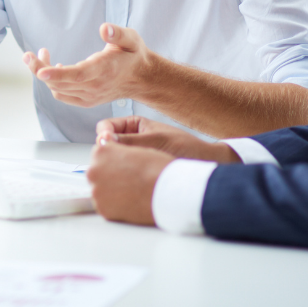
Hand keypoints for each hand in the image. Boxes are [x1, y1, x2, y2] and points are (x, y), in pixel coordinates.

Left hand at [22, 24, 148, 107]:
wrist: (141, 79)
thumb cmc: (132, 55)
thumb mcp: (131, 39)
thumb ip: (118, 33)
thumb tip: (104, 28)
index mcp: (104, 69)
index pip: (78, 75)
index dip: (57, 74)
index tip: (40, 71)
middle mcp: (95, 86)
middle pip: (60, 83)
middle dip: (39, 69)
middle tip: (27, 55)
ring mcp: (89, 96)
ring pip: (58, 89)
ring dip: (44, 74)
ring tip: (40, 54)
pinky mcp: (85, 100)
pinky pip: (62, 95)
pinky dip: (52, 83)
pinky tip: (53, 68)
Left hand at [87, 142, 171, 224]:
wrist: (167, 191)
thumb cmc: (157, 169)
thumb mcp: (136, 148)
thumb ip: (118, 151)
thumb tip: (112, 156)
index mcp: (101, 152)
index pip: (99, 154)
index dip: (113, 159)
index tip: (122, 165)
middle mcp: (94, 170)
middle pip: (97, 172)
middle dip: (109, 175)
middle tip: (128, 180)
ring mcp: (97, 191)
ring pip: (100, 190)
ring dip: (111, 190)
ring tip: (131, 191)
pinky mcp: (103, 209)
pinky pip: (106, 205)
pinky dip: (115, 205)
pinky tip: (130, 201)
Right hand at [95, 116, 239, 163]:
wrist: (204, 165)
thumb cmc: (186, 148)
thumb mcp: (154, 140)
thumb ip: (129, 140)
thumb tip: (103, 140)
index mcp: (133, 125)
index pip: (105, 127)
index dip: (104, 135)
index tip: (106, 144)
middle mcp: (131, 140)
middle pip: (106, 146)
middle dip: (110, 153)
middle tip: (118, 160)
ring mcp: (133, 157)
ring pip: (112, 161)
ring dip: (117, 166)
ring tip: (129, 171)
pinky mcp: (137, 173)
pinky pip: (121, 175)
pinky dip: (124, 177)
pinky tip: (133, 181)